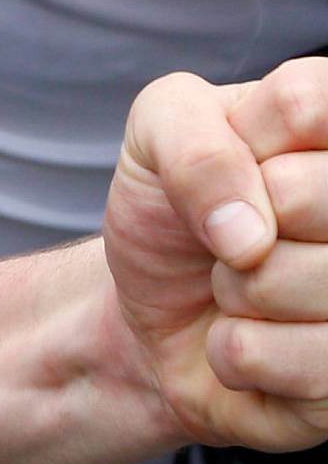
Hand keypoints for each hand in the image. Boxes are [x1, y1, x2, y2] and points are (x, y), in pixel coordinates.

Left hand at [103, 58, 327, 450]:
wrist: (154, 313)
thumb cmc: (172, 212)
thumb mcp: (154, 137)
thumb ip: (191, 142)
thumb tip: (248, 230)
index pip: (308, 101)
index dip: (246, 139)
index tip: (240, 161)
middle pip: (309, 196)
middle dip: (237, 222)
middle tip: (232, 235)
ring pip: (307, 282)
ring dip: (238, 293)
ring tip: (242, 288)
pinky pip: (306, 362)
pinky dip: (244, 353)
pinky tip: (248, 341)